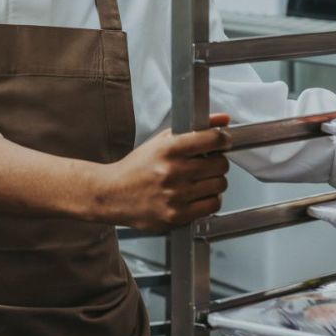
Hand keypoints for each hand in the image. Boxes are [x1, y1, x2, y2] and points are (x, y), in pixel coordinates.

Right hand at [90, 114, 231, 231]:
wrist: (112, 194)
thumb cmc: (135, 168)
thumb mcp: (161, 141)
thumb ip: (193, 129)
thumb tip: (223, 119)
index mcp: (168, 149)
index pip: (212, 140)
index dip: (223, 140)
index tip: (223, 142)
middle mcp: (173, 172)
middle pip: (220, 164)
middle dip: (218, 162)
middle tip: (208, 163)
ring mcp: (175, 195)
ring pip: (219, 185)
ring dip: (214, 182)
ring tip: (200, 180)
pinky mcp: (177, 215)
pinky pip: (212, 205)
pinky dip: (210, 199)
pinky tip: (197, 195)